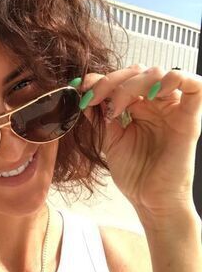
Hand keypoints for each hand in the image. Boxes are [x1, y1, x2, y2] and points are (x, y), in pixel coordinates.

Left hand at [79, 65, 201, 217]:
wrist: (149, 199)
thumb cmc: (134, 172)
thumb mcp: (109, 139)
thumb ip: (99, 116)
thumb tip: (83, 93)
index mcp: (137, 107)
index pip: (121, 78)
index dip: (99, 80)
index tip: (80, 90)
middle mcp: (155, 104)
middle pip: (136, 72)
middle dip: (110, 82)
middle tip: (93, 100)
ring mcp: (172, 109)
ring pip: (158, 73)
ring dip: (131, 84)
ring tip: (116, 108)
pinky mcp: (188, 118)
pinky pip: (195, 86)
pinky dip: (174, 79)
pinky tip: (151, 93)